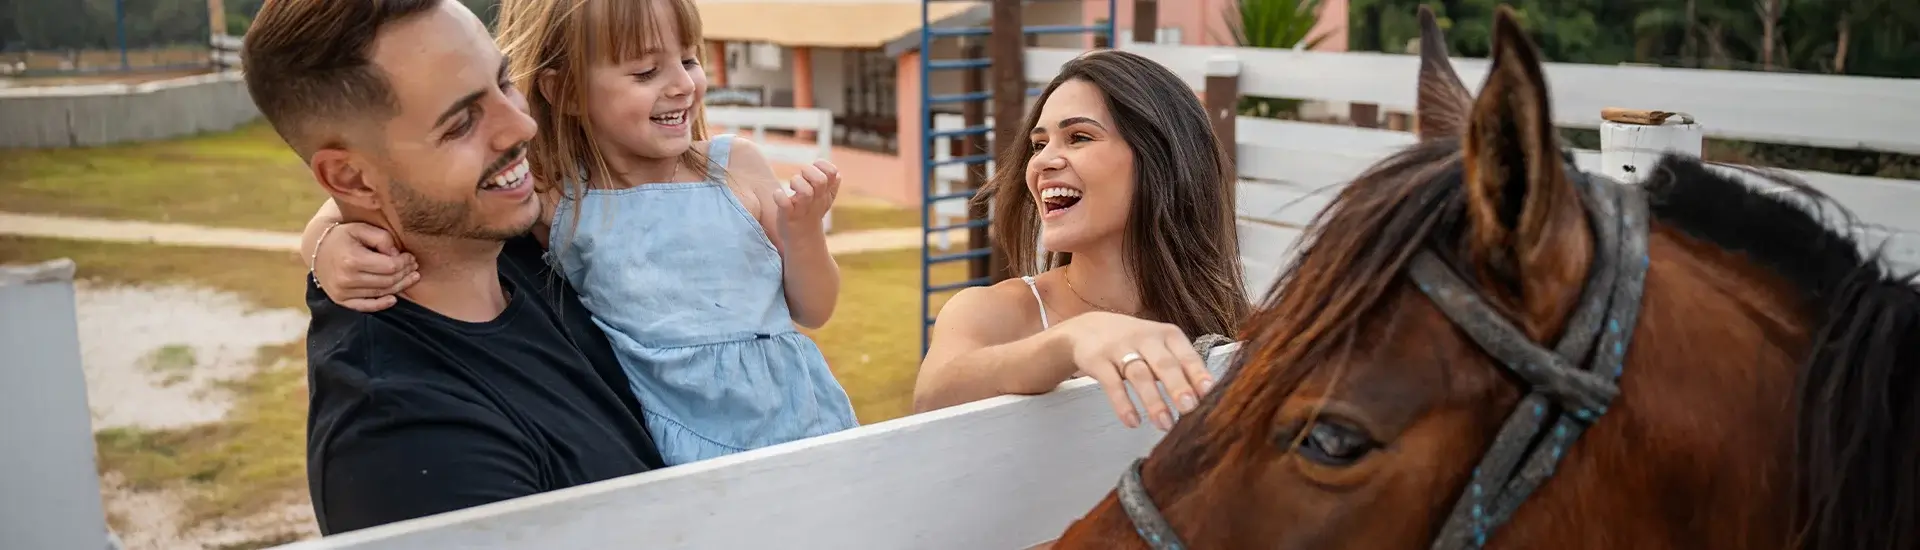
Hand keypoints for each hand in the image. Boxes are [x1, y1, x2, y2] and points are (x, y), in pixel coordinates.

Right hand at [312, 222, 416, 312]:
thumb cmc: (343, 236)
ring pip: (380, 293)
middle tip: (414, 267)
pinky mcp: (341, 300)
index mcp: (352, 260)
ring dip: (399, 286)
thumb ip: (381, 238)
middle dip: (405, 274)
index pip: (389, 266)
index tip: (410, 257)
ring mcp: (342, 292)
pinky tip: (394, 298)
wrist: (317, 249)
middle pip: (387, 281)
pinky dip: (381, 304)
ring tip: (411, 277)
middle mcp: (346, 279)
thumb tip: (396, 254)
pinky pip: (365, 306)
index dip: (404, 262)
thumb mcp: (361, 228)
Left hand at [779, 159, 838, 230]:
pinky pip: (785, 205)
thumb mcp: (824, 197)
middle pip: (820, 180)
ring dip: (797, 183)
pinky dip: (780, 197)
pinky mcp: (788, 217)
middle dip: (809, 172)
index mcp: (826, 194)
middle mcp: (817, 201)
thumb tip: (833, 171)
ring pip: (806, 192)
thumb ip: (828, 181)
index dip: (822, 166)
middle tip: (801, 177)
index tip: (814, 169)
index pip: (833, 173)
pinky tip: (778, 194)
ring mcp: (802, 209)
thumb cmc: (811, 212)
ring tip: (791, 188)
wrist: (804, 240)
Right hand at [1049, 312, 1213, 430]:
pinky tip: (1133, 421)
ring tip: (1164, 424)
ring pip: (1139, 375)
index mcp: (1167, 335)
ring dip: (1153, 401)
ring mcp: (1120, 348)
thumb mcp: (1158, 347)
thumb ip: (1180, 368)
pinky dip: (1123, 404)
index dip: (1198, 374)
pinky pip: (1112, 384)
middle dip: (1178, 387)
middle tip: (1189, 409)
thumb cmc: (1134, 343)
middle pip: (1164, 364)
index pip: (1186, 354)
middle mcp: (1146, 338)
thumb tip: (1206, 398)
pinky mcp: (1098, 360)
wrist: (1087, 329)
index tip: (1209, 393)